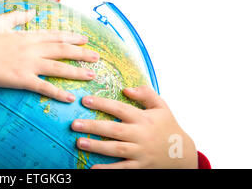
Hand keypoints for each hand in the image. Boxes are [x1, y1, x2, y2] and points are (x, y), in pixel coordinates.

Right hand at [0, 10, 99, 101]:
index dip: (72, 37)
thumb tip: (31, 11)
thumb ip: (17, 16)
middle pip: (62, 49)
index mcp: (26, 35)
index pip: (55, 35)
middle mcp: (31, 48)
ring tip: (92, 74)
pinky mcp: (20, 79)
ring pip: (58, 67)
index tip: (85, 38)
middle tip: (97, 56)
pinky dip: (58, 92)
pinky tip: (71, 97)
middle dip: (81, 52)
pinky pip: (44, 87)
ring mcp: (27, 64)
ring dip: (77, 71)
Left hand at [71, 85, 198, 167]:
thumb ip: (145, 94)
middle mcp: (141, 135)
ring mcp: (140, 152)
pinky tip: (92, 168)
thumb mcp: (161, 106)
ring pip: (116, 149)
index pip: (120, 109)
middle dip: (93, 127)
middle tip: (74, 124)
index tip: (85, 100)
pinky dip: (108, 170)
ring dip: (97, 146)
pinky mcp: (140, 166)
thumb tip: (126, 89)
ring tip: (79, 142)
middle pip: (114, 130)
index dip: (102, 104)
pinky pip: (122, 169)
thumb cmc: (167, 126)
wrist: (183, 153)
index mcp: (143, 118)